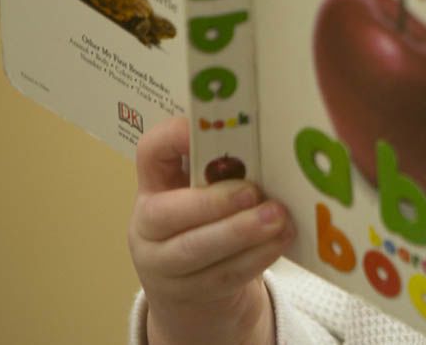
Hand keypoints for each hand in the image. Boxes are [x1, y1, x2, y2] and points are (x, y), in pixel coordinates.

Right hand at [127, 117, 295, 344]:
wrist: (192, 289)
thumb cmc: (207, 222)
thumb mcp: (204, 191)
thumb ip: (223, 170)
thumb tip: (268, 141)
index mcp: (152, 186)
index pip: (150, 152)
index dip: (174, 137)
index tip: (207, 130)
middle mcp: (147, 226)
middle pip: (168, 214)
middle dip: (215, 202)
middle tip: (254, 192)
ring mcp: (163, 266)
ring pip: (196, 250)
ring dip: (241, 233)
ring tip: (277, 218)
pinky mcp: (189, 295)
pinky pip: (223, 275)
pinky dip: (255, 258)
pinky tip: (278, 241)